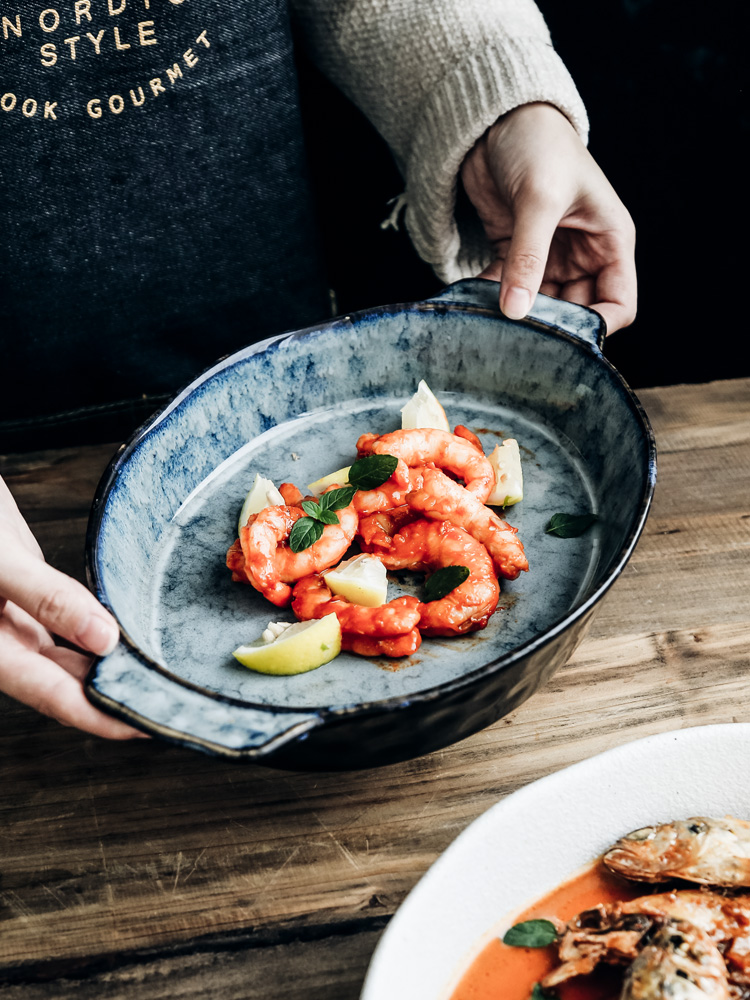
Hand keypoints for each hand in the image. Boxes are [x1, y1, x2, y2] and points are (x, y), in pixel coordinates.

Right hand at [0, 476, 146, 738]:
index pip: (54, 695)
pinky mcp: (22, 592)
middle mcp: (1, 640)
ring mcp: (10, 619)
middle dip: (111, 698)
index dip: (101, 716)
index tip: (146, 726)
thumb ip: (46, 597)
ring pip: (65, 657)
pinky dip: (93, 632)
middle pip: (64, 683)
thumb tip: (104, 637)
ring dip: (105, 668)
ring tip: (152, 677)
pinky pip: (63, 624)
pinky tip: (121, 636)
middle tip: (165, 705)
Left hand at [461, 102, 636, 332]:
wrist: (495, 116)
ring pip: (540, 305)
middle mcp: (584, 254)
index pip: (619, 303)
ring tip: (492, 323)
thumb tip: (515, 311)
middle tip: (518, 337)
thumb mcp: (538, 199)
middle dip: (551, 326)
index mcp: (610, 241)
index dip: (597, 327)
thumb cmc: (537, 142)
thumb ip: (528, 257)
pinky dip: (492, 299)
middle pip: (576, 311)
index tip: (564, 342)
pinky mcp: (515, 254)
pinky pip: (508, 289)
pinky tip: (474, 303)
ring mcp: (549, 257)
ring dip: (517, 316)